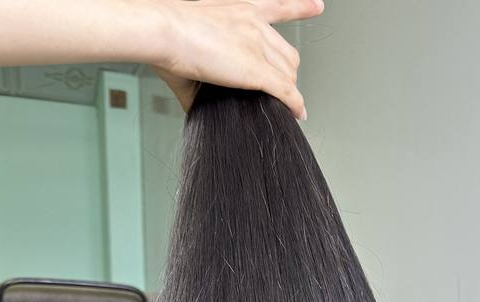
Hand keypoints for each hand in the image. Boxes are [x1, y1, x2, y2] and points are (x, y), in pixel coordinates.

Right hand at [155, 0, 322, 115]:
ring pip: (288, 73)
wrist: (162, 29)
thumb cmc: (167, 34)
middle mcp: (254, 23)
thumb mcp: (193, 45)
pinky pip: (285, 91)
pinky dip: (294, 105)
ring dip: (289, 91)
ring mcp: (257, 45)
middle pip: (288, 53)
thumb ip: (204, 71)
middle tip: (283, 89)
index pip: (280, 7)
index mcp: (242, 8)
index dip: (302, 7)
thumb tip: (197, 104)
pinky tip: (297, 114)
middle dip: (288, 73)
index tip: (317, 6)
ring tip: (285, 106)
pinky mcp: (255, 69)